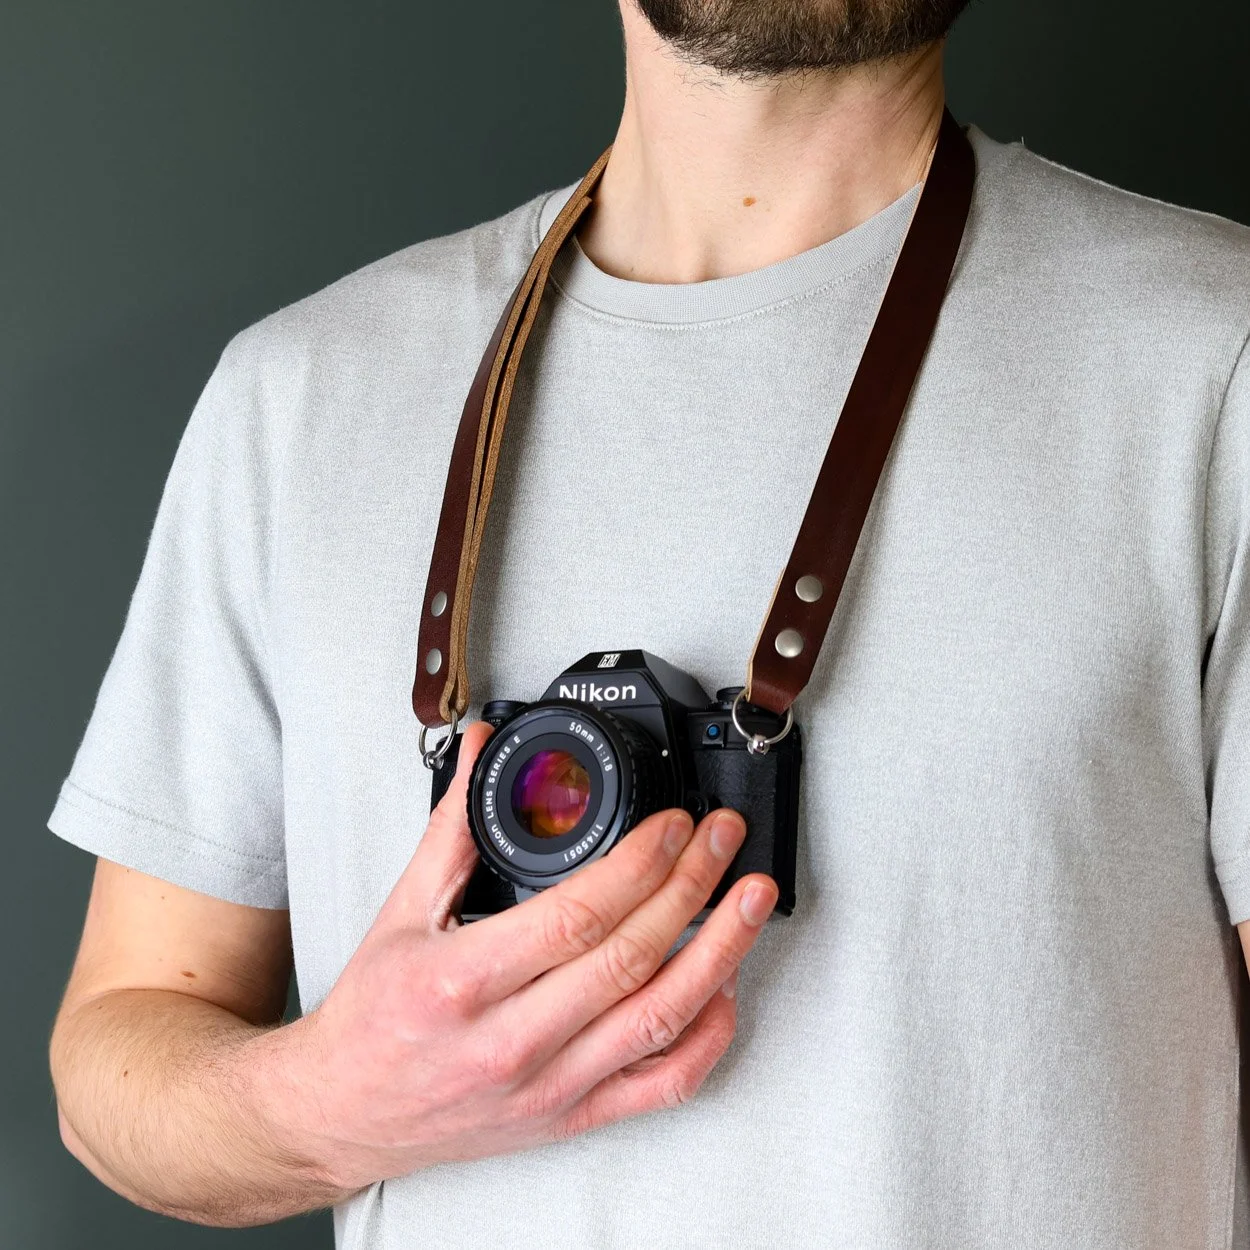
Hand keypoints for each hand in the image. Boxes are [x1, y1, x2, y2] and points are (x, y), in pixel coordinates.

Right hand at [259, 720, 777, 1189]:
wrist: (342, 1113)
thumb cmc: (372, 1016)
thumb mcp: (402, 911)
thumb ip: (451, 827)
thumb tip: (479, 750)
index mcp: (464, 982)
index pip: (575, 918)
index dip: (637, 865)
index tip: (672, 824)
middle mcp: (511, 1042)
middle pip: (629, 960)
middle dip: (691, 888)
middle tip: (722, 840)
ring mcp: (548, 1087)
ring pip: (658, 1020)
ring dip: (719, 954)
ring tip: (751, 900)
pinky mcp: (570, 1119)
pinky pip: (659, 1087)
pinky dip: (705, 1039)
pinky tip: (725, 989)